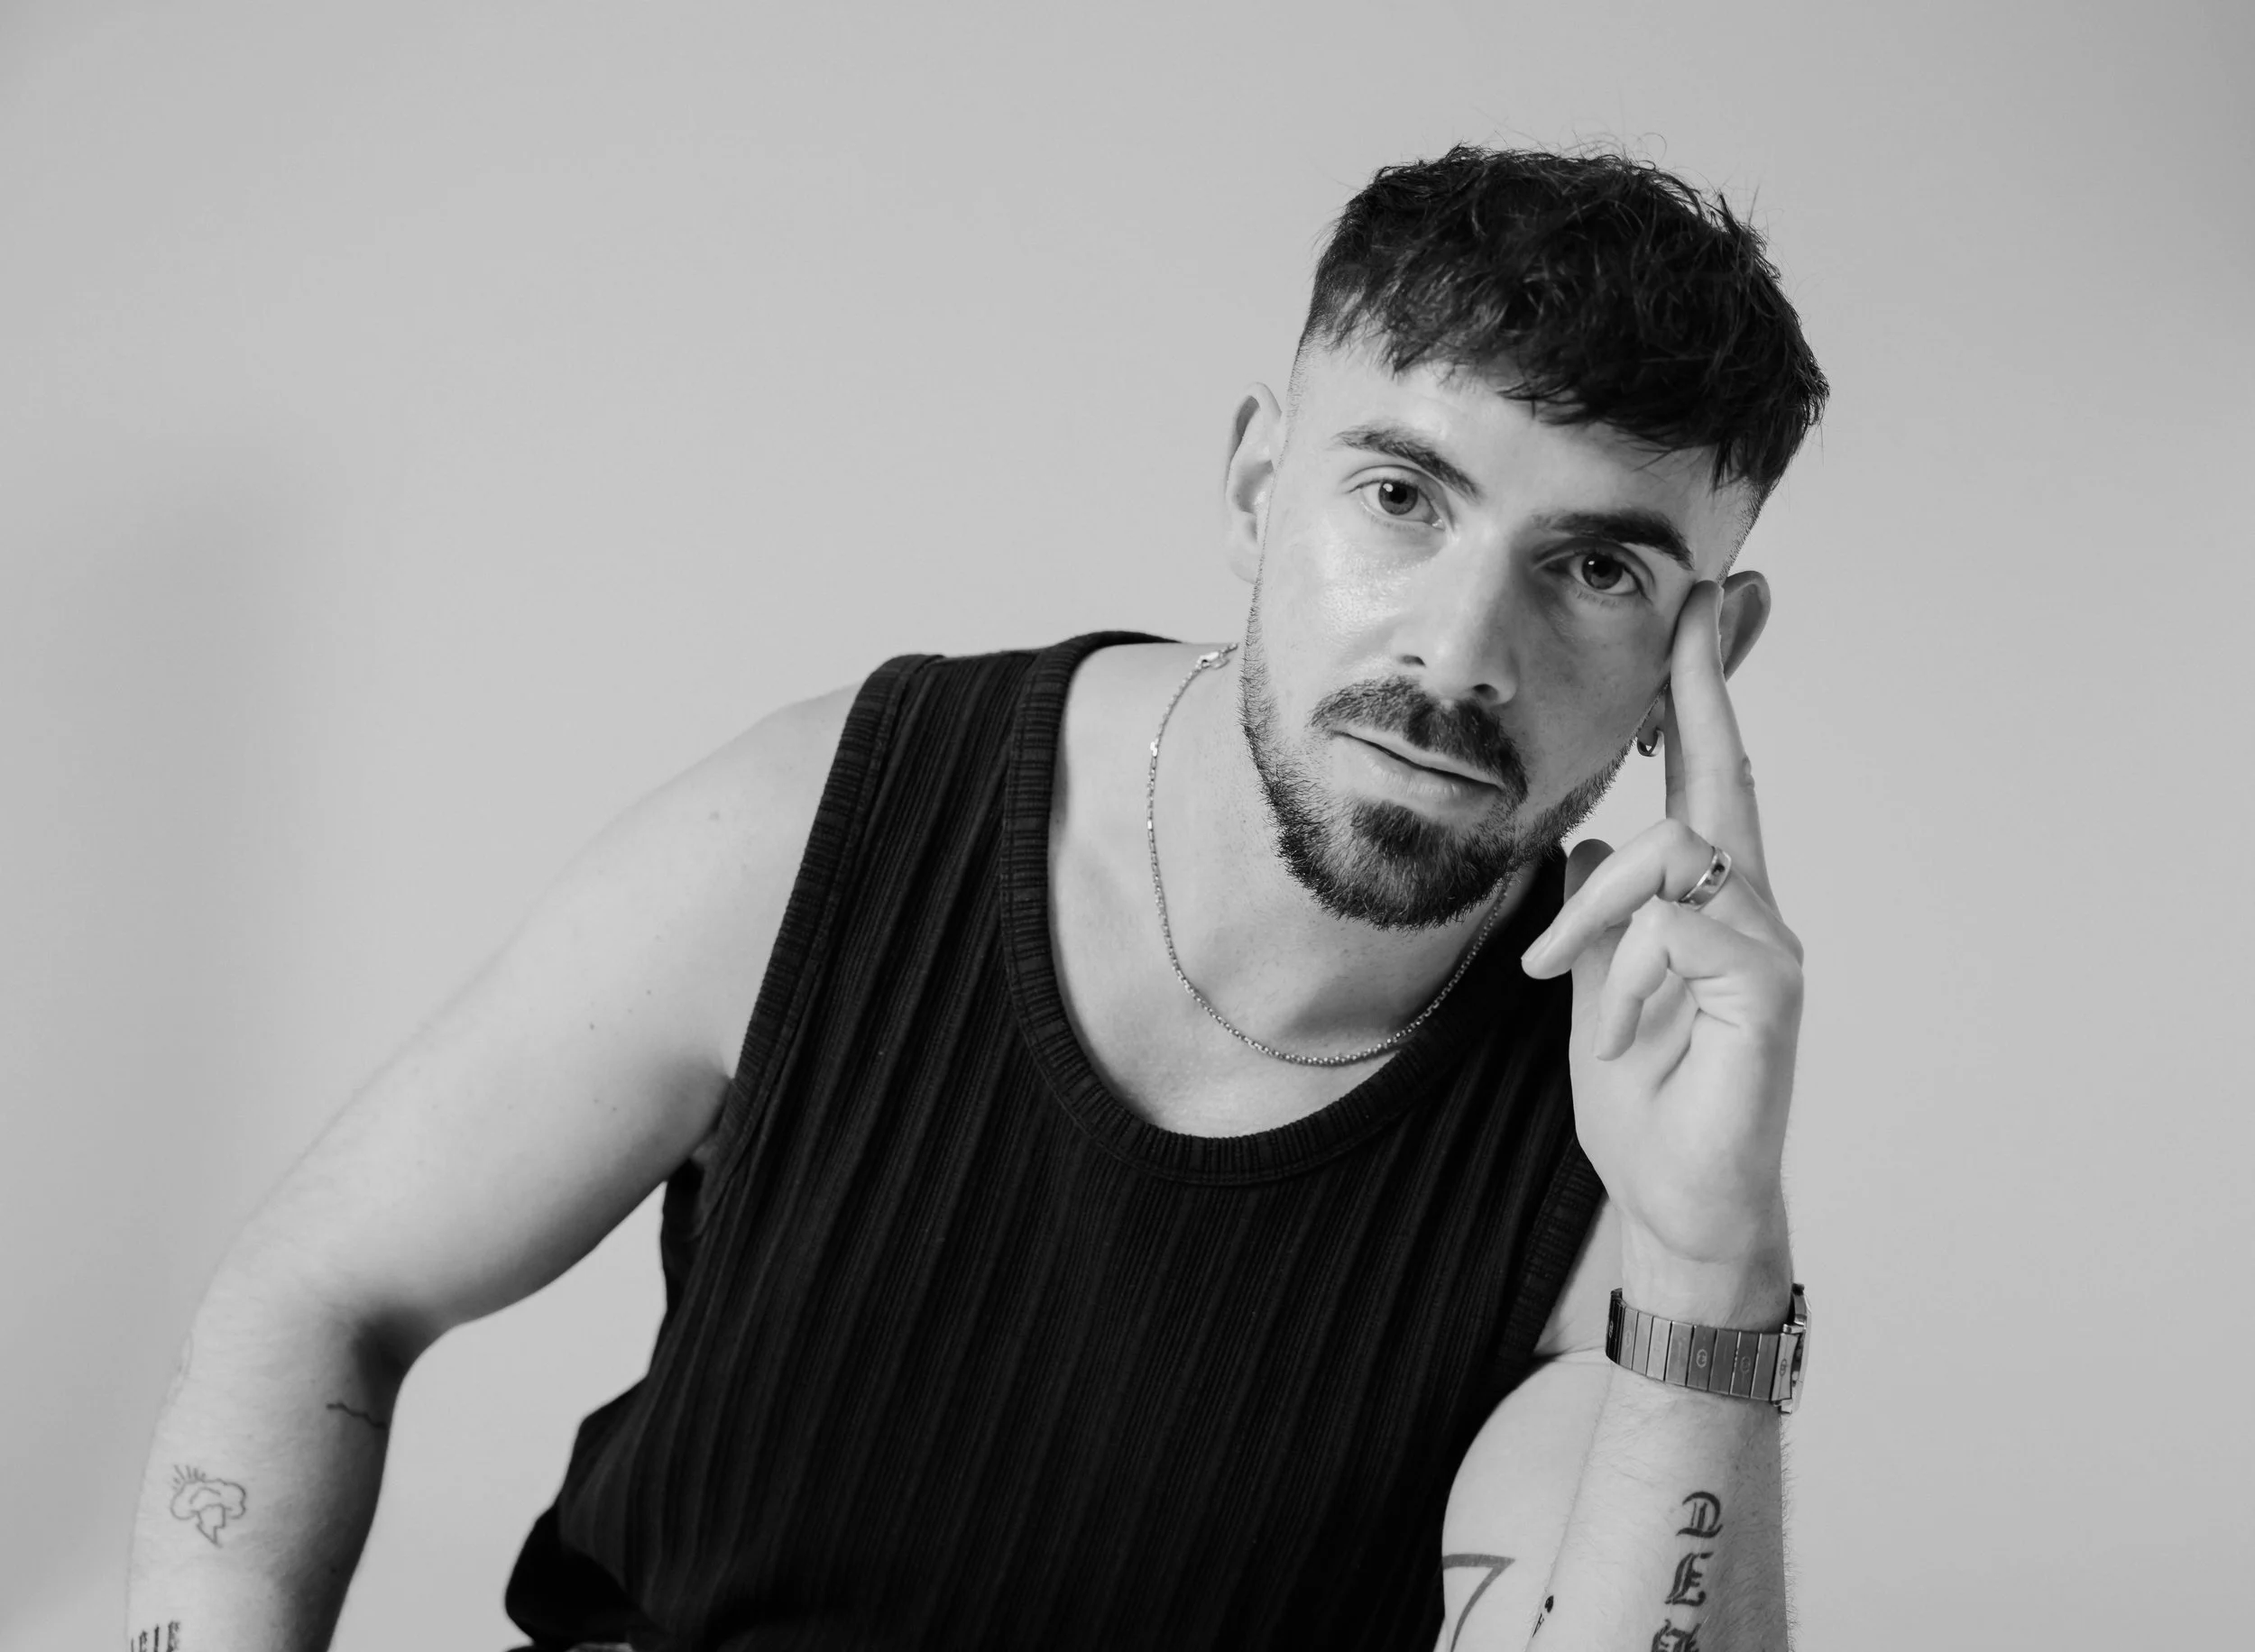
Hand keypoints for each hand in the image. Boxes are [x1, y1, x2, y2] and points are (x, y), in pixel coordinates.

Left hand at [1520, 579, 1802, 1325]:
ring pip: (1681, 853)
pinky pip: (1682, 926)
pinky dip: (1630, 964)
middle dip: (1703, 689)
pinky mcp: (1771, 991)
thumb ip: (1596, 920)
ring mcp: (1768, 947)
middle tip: (1694, 607)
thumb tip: (1589, 848)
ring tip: (1551, 977)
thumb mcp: (1594, 991)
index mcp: (1704, 906)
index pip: (1705, 783)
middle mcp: (1749, 912)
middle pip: (1724, 781)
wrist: (1675, 1201)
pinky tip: (1619, 1021)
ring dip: (1596, 910)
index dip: (1697, 698)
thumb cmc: (1645, 1100)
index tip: (1695, 613)